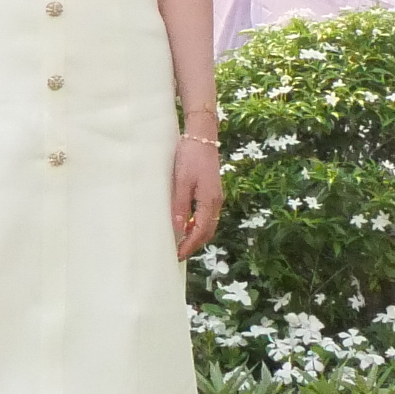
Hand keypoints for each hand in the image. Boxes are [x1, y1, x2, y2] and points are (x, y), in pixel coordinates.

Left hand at [171, 131, 223, 259]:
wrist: (202, 137)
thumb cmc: (190, 157)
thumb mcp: (181, 182)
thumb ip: (180, 206)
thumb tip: (179, 229)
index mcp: (209, 201)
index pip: (201, 231)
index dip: (190, 245)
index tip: (178, 256)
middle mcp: (216, 202)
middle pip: (207, 231)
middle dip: (194, 244)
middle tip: (179, 253)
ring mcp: (216, 196)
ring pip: (208, 223)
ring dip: (197, 235)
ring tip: (182, 242)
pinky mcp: (212, 191)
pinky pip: (207, 214)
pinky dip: (198, 224)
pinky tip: (187, 224)